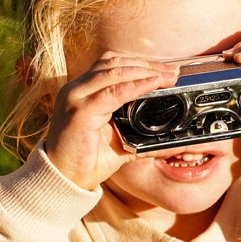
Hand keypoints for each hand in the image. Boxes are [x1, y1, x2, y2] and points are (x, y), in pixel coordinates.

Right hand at [44, 53, 179, 189]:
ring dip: (144, 72)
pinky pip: (112, 93)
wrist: (65, 178)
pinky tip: (152, 85)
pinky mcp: (80, 112)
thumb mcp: (123, 144)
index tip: (166, 70)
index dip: (141, 64)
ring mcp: (76, 97)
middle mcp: (78, 89)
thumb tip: (175, 143)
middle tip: (173, 72)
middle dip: (147, 65)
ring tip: (167, 77)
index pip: (113, 65)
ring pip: (114, 72)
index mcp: (85, 91)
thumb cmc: (89, 160)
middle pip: (115, 63)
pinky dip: (135, 87)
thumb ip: (146, 139)